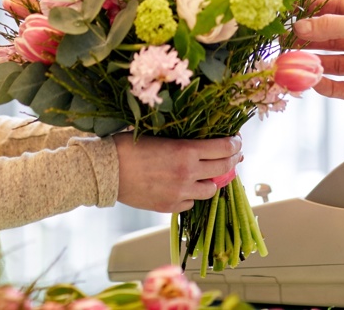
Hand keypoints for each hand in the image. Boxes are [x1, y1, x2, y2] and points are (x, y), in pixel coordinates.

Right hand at [113, 134, 242, 213]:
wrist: (107, 170)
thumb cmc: (130, 146)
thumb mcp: (162, 136)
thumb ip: (186, 142)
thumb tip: (207, 142)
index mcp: (186, 152)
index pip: (225, 148)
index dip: (235, 143)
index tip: (237, 141)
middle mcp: (187, 174)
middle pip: (224, 169)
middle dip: (232, 161)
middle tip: (233, 156)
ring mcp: (180, 193)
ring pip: (211, 191)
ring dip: (212, 181)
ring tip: (207, 174)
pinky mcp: (169, 207)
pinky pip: (191, 203)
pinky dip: (191, 195)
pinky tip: (183, 186)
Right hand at [294, 0, 343, 107]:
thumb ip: (331, 26)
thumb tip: (301, 26)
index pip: (336, 9)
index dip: (315, 10)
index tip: (292, 11)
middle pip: (332, 38)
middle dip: (310, 39)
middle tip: (286, 41)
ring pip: (335, 64)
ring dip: (316, 63)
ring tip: (295, 64)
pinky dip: (328, 86)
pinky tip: (313, 84)